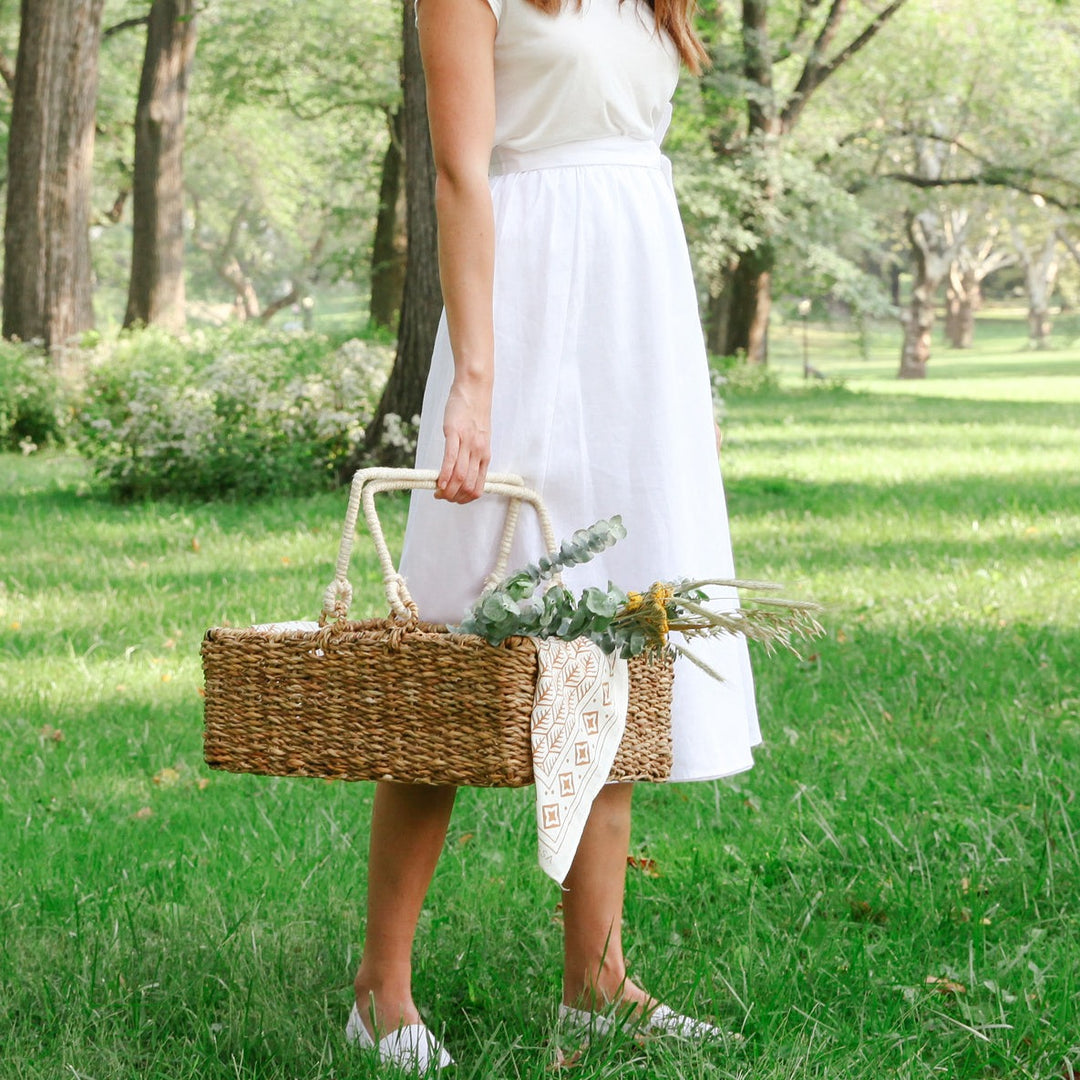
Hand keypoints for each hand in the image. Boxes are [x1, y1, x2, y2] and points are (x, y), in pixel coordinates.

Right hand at [436, 378, 491, 502]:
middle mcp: (478, 452)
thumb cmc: (473, 413)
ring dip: (447, 490)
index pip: (478, 488)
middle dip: (454, 497)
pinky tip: (438, 482)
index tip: (453, 499)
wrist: (474, 389)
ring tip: (437, 492)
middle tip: (441, 496)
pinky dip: (444, 474)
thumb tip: (461, 472)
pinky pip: (451, 459)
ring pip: (460, 476)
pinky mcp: (455, 433)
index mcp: (485, 456)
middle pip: (467, 486)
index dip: (464, 499)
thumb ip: (473, 455)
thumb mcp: (479, 438)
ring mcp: (467, 443)